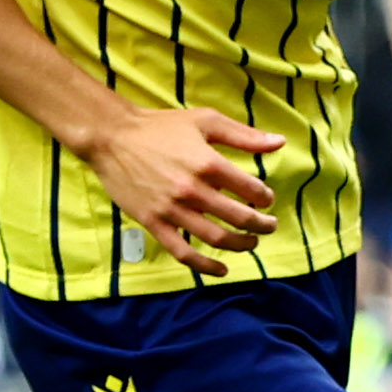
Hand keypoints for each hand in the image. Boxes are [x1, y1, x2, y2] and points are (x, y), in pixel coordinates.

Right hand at [75, 105, 281, 276]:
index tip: (266, 199)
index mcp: (209, 163)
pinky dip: (204, 266)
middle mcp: (193, 190)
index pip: (251, 190)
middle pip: (239, 217)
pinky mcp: (153, 222)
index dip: (265, 197)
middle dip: (261, 225)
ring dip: (241, 245)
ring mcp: (172, 209)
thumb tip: (279, 142)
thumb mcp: (206, 121)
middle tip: (269, 226)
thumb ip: (244, 135)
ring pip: (216, 238)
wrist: (112, 137)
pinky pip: (182, 252)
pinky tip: (221, 270)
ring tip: (252, 244)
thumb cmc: (161, 126)